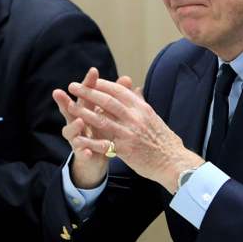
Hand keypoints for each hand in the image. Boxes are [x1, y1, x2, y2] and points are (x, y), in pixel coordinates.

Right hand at [53, 67, 120, 188]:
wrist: (96, 158)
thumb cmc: (102, 131)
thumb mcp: (108, 113)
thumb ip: (115, 96)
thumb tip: (126, 78)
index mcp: (85, 110)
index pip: (86, 94)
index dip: (89, 82)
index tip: (94, 70)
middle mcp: (77, 122)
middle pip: (69, 109)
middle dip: (64, 101)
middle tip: (59, 91)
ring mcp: (77, 137)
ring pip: (71, 131)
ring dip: (74, 125)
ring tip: (79, 121)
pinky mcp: (81, 153)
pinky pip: (81, 151)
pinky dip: (85, 150)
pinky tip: (88, 151)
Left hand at [65, 75, 202, 192]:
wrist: (173, 161)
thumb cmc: (164, 140)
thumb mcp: (153, 117)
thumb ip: (141, 103)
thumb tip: (135, 89)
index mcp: (142, 108)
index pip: (119, 90)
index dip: (102, 84)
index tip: (90, 80)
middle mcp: (135, 117)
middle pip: (107, 100)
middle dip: (88, 92)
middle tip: (73, 86)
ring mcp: (129, 133)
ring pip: (102, 119)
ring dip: (83, 112)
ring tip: (69, 106)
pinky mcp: (125, 149)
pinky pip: (103, 144)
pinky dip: (89, 141)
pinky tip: (77, 138)